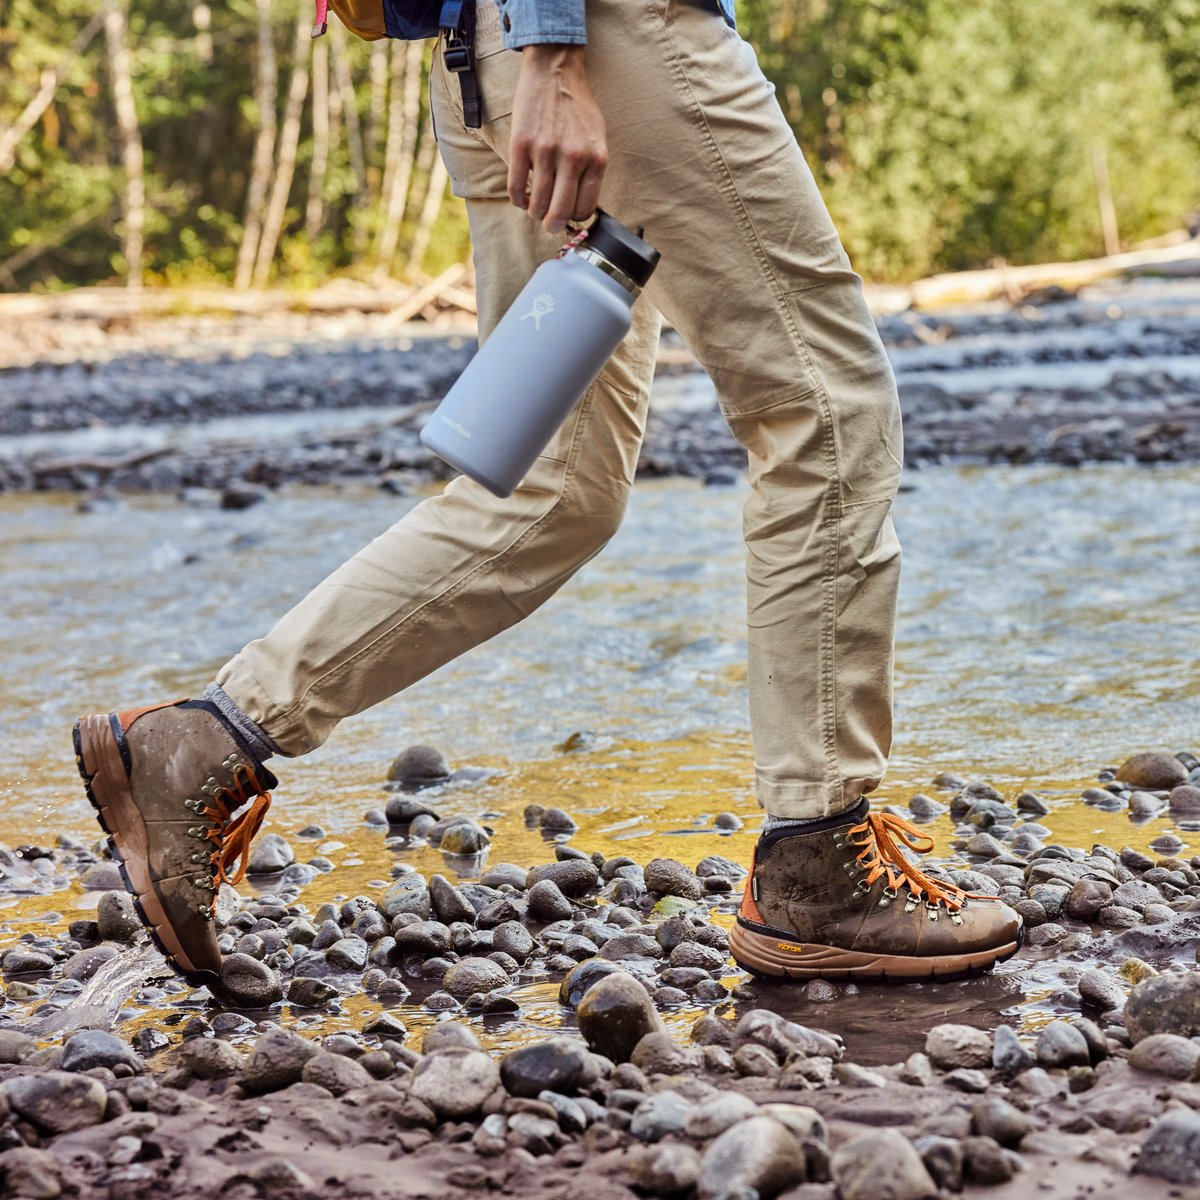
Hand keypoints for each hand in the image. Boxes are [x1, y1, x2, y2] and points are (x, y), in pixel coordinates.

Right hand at [507, 45, 606, 233]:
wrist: (555, 71)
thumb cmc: (577, 108)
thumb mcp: (597, 139)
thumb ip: (592, 171)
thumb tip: (580, 206)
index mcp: (596, 159)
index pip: (585, 209)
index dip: (574, 218)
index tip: (567, 215)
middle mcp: (573, 158)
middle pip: (560, 213)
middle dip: (553, 225)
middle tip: (549, 223)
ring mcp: (546, 152)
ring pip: (537, 205)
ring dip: (534, 212)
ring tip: (535, 206)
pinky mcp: (521, 145)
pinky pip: (516, 188)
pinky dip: (518, 199)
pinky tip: (522, 195)